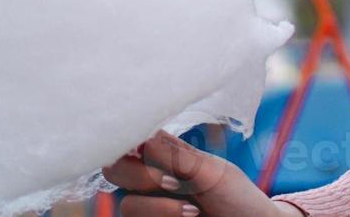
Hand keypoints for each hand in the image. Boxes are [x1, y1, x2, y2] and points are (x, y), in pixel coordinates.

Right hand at [102, 130, 282, 216]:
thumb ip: (177, 157)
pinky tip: (191, 216)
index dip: (127, 141)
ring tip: (194, 209)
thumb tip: (143, 139)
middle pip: (114, 171)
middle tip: (172, 181)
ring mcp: (150, 206)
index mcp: (165, 156)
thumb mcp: (212, 171)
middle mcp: (152, 180)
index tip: (143, 148)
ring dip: (159, 206)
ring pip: (127, 204)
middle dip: (138, 175)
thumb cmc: (236, 197)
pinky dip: (162, 216)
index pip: (130, 140)